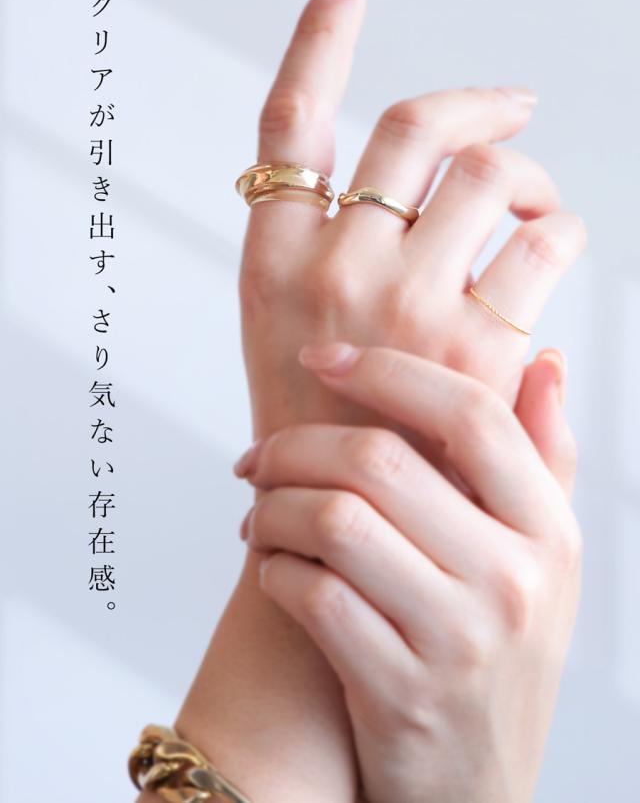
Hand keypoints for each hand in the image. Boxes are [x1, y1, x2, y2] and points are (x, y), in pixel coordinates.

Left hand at [238, 342, 580, 802]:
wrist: (478, 788)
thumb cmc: (500, 652)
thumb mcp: (546, 560)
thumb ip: (544, 458)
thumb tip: (544, 361)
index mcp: (550, 531)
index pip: (471, 414)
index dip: (387, 370)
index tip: (322, 357)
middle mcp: (514, 580)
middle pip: (379, 462)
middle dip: (293, 445)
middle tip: (259, 456)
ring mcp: (458, 641)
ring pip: (332, 522)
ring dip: (272, 507)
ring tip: (258, 513)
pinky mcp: (399, 693)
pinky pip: (310, 596)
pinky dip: (273, 570)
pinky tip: (274, 570)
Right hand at [240, 0, 585, 439]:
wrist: (336, 537)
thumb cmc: (314, 433)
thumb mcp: (287, 334)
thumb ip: (332, 253)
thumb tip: (427, 183)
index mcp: (274, 259)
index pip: (290, 123)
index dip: (318, 37)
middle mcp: (332, 265)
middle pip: (414, 127)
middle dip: (477, 105)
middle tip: (514, 109)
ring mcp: (402, 301)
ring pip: (490, 172)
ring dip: (531, 173)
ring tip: (538, 200)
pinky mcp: (473, 344)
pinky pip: (543, 241)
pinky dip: (560, 232)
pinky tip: (553, 251)